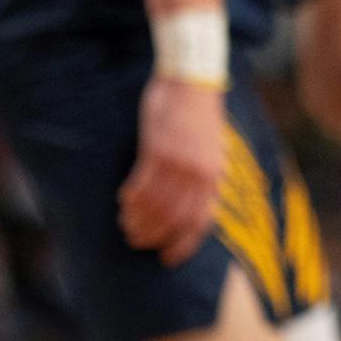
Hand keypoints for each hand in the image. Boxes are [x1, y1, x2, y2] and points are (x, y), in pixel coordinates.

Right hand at [122, 76, 226, 266]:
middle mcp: (201, 174)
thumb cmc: (199, 117)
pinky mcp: (159, 151)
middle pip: (175, 220)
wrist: (193, 82)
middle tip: (137, 240)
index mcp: (216, 177)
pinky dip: (131, 198)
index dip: (184, 244)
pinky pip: (141, 185)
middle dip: (154, 236)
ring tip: (127, 223)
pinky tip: (123, 199)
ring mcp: (180, 163)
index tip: (167, 259)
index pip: (201, 222)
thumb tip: (196, 205)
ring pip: (155, 206)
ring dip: (138, 219)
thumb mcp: (213, 149)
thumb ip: (206, 177)